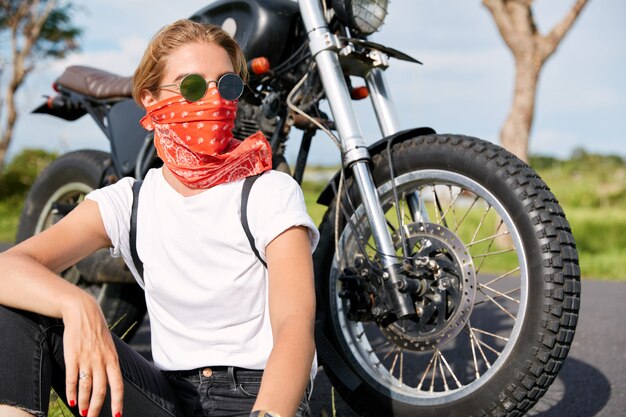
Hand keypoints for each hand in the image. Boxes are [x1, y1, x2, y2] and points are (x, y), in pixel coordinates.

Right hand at [61, 293, 122, 416]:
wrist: (83, 313)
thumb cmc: (97, 331)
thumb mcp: (110, 346)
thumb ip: (110, 363)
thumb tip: (112, 380)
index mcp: (113, 359)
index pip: (118, 385)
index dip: (118, 401)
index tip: (118, 415)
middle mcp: (101, 361)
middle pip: (101, 390)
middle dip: (98, 407)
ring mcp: (87, 359)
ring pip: (86, 387)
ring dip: (84, 402)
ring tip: (82, 413)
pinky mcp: (73, 356)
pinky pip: (72, 378)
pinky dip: (71, 392)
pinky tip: (71, 401)